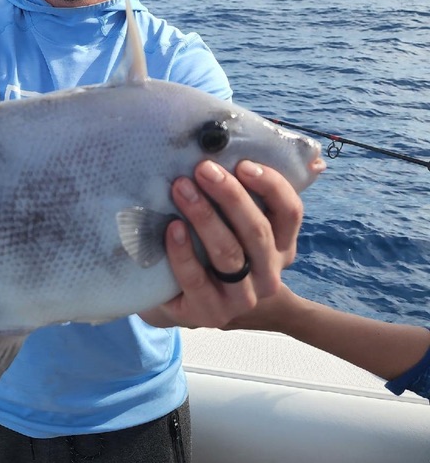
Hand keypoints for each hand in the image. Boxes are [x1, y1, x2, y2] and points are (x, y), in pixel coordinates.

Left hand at [139, 159, 315, 328]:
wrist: (176, 298)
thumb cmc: (206, 247)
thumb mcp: (228, 220)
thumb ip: (242, 189)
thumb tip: (269, 149)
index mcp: (281, 246)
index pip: (290, 212)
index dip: (271, 186)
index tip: (242, 164)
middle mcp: (269, 274)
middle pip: (258, 231)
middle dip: (230, 196)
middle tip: (203, 169)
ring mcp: (242, 298)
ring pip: (229, 254)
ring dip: (204, 217)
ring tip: (181, 189)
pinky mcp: (210, 313)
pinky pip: (196, 279)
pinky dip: (183, 252)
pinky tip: (171, 229)